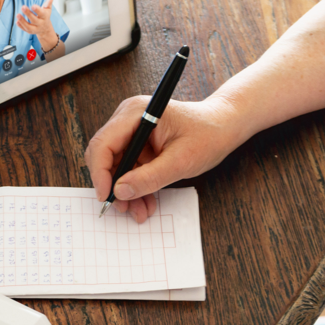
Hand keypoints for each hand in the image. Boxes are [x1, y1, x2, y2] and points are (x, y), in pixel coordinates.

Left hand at [17, 0, 57, 47]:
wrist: (45, 28)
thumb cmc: (45, 15)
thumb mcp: (48, 8)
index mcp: (45, 16)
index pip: (41, 13)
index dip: (37, 10)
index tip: (33, 5)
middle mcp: (40, 23)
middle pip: (34, 20)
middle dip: (28, 14)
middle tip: (22, 7)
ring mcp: (35, 28)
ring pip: (29, 26)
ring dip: (23, 21)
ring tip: (17, 15)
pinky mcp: (30, 31)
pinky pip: (25, 29)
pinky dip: (21, 26)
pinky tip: (17, 21)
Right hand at [84, 97, 240, 222]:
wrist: (223, 127)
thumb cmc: (208, 134)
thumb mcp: (181, 161)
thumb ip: (149, 178)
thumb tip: (120, 191)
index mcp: (135, 113)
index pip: (102, 144)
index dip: (100, 173)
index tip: (107, 197)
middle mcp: (128, 119)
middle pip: (104, 157)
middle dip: (113, 185)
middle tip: (124, 209)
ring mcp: (132, 133)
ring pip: (116, 168)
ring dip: (126, 192)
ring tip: (140, 211)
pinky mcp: (138, 145)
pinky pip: (128, 170)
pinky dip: (135, 188)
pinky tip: (145, 202)